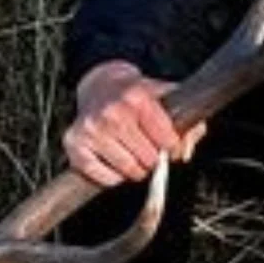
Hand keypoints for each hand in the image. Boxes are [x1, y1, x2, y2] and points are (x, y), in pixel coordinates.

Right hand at [63, 61, 206, 187]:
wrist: (101, 85)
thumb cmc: (135, 95)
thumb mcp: (167, 98)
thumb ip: (189, 124)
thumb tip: (185, 152)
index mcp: (137, 98)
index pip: (167, 140)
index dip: (172, 146)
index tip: (167, 143)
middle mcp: (111, 112)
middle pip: (148, 159)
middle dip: (152, 158)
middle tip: (146, 147)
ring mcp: (91, 129)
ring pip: (128, 171)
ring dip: (135, 168)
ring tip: (132, 152)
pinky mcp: (74, 144)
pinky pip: (105, 178)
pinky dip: (113, 176)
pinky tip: (114, 158)